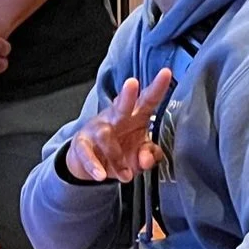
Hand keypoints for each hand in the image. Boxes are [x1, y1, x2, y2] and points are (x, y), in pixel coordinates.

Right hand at [62, 69, 174, 183]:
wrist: (91, 163)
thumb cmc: (121, 150)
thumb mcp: (140, 154)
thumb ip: (150, 156)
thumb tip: (147, 159)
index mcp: (135, 116)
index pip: (148, 100)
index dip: (157, 87)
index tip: (166, 73)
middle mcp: (116, 118)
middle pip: (122, 104)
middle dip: (127, 95)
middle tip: (132, 84)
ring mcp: (97, 129)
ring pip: (106, 136)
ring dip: (117, 157)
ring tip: (126, 175)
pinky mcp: (82, 143)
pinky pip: (87, 153)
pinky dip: (94, 165)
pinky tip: (100, 174)